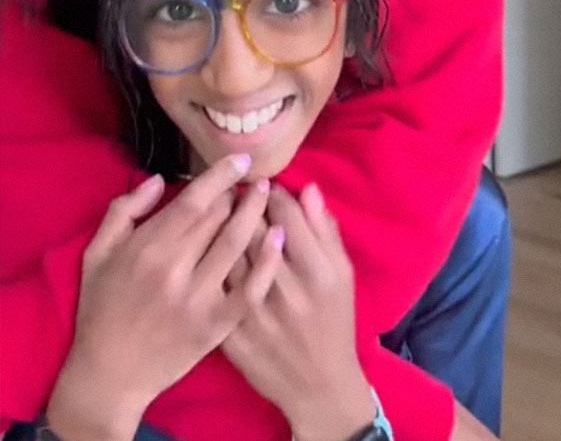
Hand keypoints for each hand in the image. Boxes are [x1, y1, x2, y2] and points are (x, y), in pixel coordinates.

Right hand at [47, 155, 280, 440]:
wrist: (108, 375)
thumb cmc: (100, 309)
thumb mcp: (97, 253)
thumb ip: (124, 210)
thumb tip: (160, 180)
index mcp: (147, 248)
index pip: (194, 201)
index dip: (222, 176)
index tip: (242, 160)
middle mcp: (175, 269)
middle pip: (219, 218)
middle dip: (238, 195)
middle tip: (254, 182)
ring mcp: (199, 299)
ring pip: (237, 244)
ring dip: (257, 214)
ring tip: (269, 197)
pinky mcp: (216, 326)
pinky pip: (250, 288)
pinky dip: (268, 261)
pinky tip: (280, 237)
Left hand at [222, 183, 375, 440]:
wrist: (317, 386)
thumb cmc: (333, 322)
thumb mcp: (342, 274)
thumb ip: (325, 230)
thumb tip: (307, 187)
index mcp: (316, 272)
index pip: (285, 214)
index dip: (271, 193)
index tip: (264, 185)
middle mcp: (284, 290)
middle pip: (252, 229)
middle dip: (243, 204)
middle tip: (236, 194)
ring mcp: (253, 312)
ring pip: (226, 254)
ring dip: (220, 228)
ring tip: (219, 215)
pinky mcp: (230, 332)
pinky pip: (212, 285)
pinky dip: (208, 263)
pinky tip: (208, 252)